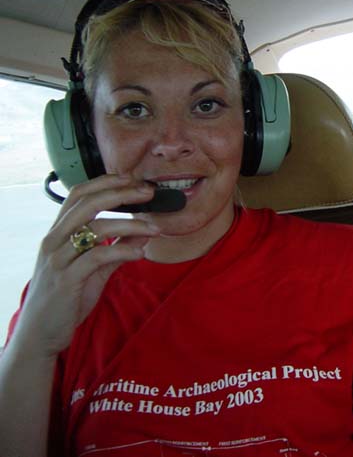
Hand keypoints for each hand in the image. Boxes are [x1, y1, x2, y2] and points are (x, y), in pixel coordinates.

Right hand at [11, 174, 158, 357]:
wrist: (40, 332)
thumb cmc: (66, 296)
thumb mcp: (94, 269)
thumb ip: (116, 249)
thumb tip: (143, 233)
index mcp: (58, 232)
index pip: (79, 194)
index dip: (106, 182)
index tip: (132, 179)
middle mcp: (54, 240)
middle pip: (88, 203)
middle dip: (121, 193)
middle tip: (148, 193)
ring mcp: (58, 258)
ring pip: (96, 228)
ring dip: (131, 225)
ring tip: (154, 229)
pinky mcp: (66, 279)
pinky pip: (98, 256)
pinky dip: (123, 251)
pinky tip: (141, 253)